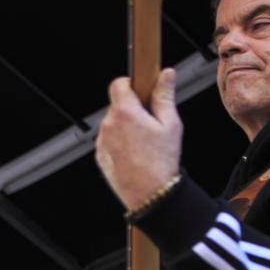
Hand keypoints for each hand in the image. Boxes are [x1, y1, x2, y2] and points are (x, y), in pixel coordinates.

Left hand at [95, 67, 182, 210]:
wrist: (150, 194)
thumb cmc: (161, 161)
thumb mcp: (170, 124)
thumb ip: (165, 95)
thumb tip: (165, 75)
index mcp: (125, 112)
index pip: (119, 83)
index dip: (131, 83)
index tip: (141, 90)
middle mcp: (108, 125)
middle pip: (117, 105)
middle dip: (132, 108)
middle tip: (150, 122)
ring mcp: (102, 141)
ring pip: (113, 124)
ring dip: (125, 126)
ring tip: (144, 142)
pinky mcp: (100, 155)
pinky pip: (109, 140)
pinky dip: (119, 142)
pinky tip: (135, 153)